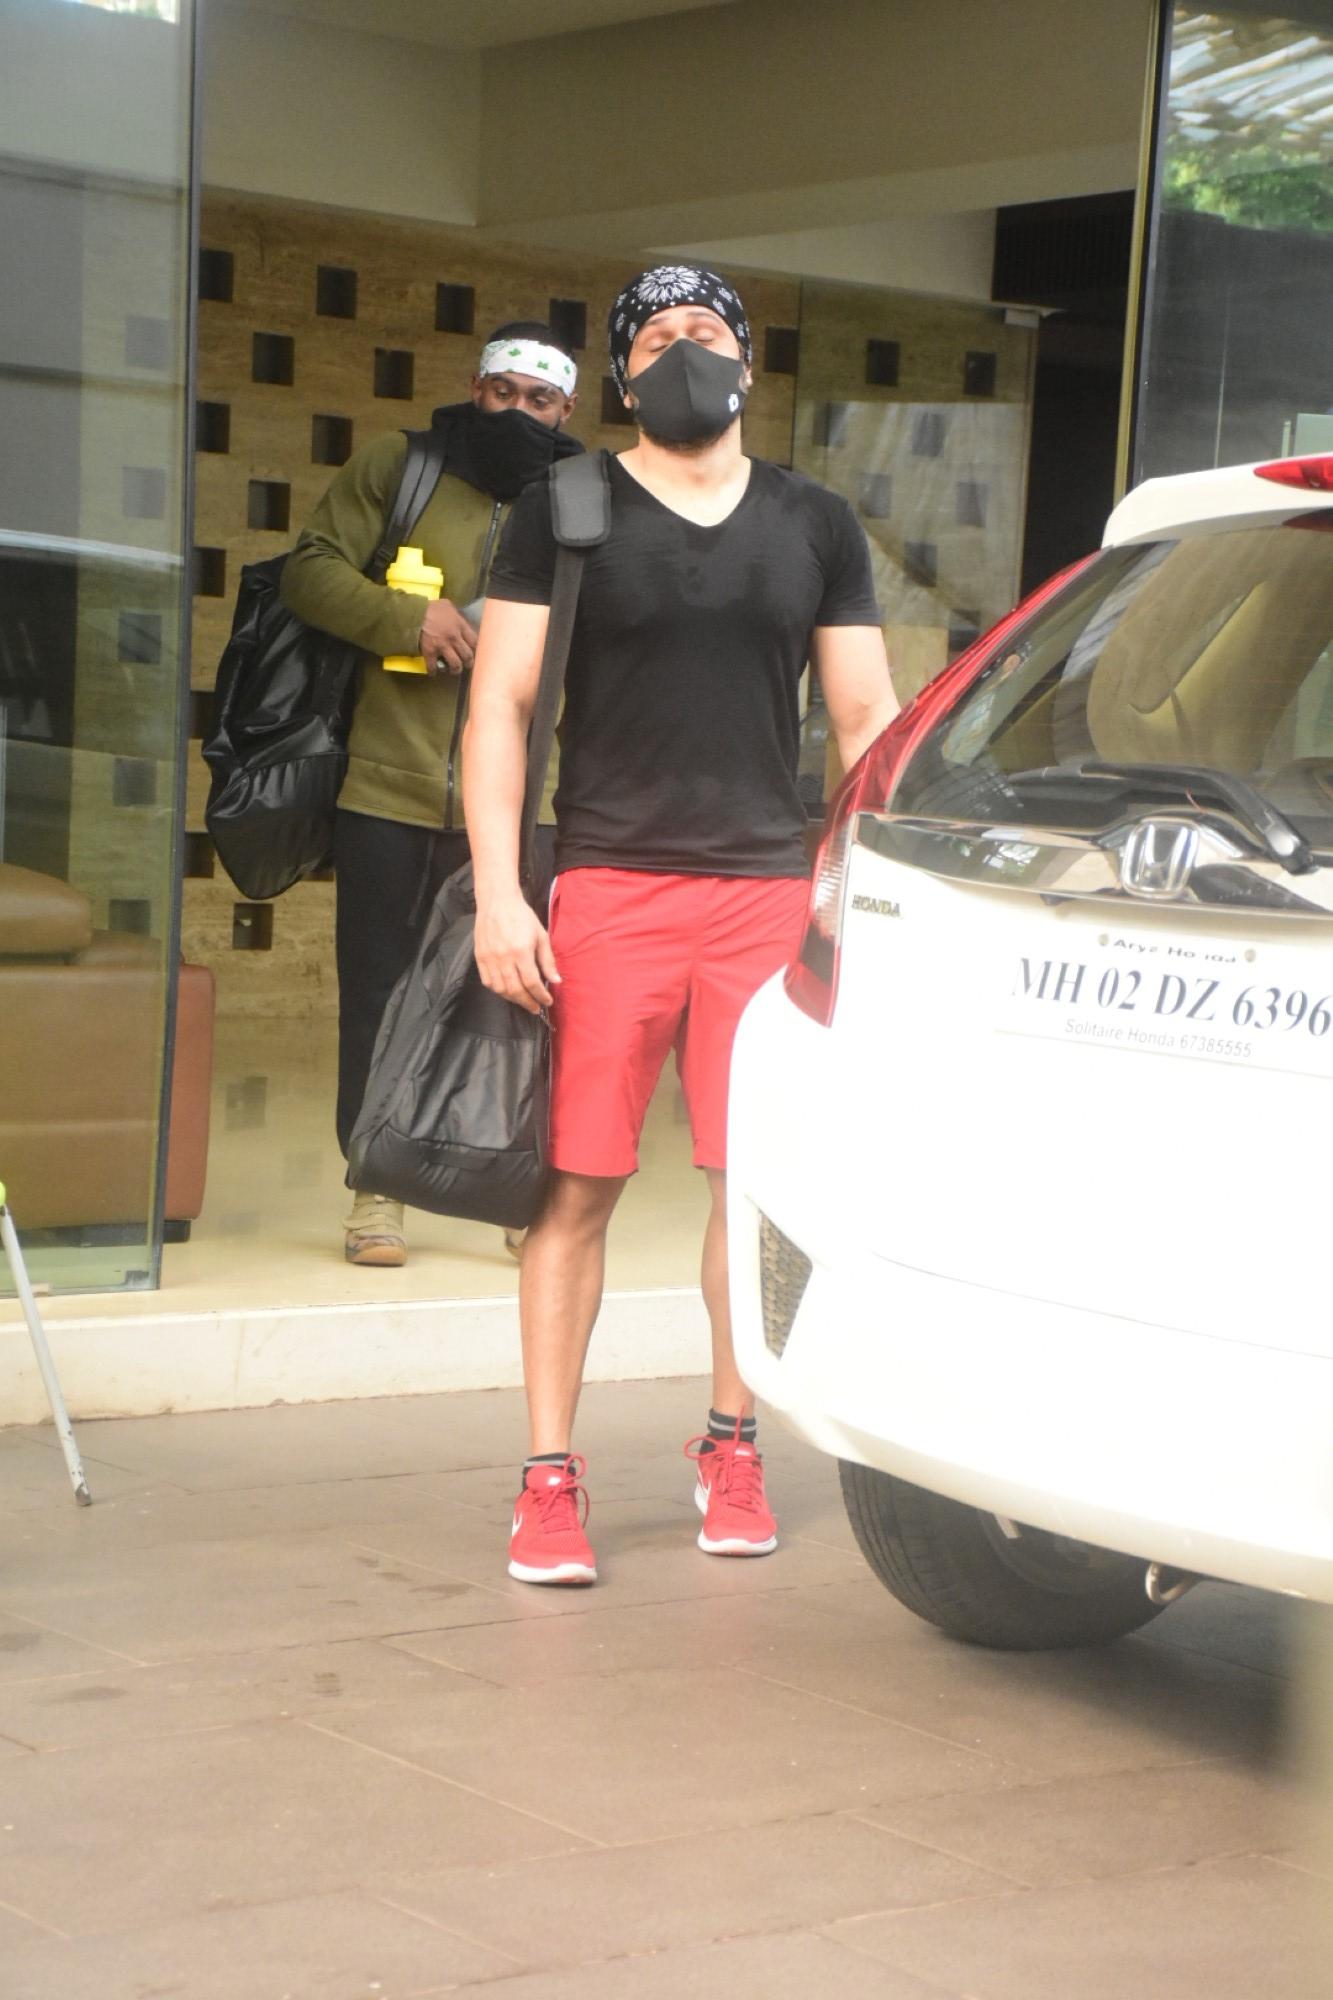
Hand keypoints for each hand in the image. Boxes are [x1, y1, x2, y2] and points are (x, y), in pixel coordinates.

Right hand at [419, 599, 478, 675]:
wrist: (413, 611)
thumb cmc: (430, 607)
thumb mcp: (447, 605)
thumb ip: (455, 614)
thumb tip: (459, 618)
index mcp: (460, 625)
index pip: (474, 642)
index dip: (475, 649)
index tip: (473, 652)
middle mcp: (454, 638)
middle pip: (468, 656)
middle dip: (468, 663)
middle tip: (467, 665)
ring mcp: (442, 646)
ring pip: (455, 664)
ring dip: (455, 670)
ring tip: (453, 670)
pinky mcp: (430, 652)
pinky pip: (433, 666)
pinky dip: (433, 672)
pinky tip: (433, 673)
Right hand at [474, 892, 559, 1013]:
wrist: (497, 902)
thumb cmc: (521, 916)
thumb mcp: (541, 935)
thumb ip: (548, 960)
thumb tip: (556, 980)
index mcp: (521, 951)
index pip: (532, 982)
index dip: (540, 995)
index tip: (547, 1001)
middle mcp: (504, 957)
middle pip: (515, 989)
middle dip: (527, 1002)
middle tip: (536, 1007)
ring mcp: (489, 958)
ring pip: (500, 989)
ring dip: (513, 999)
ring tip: (523, 1000)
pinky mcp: (480, 957)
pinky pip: (487, 981)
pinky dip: (498, 990)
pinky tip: (507, 991)